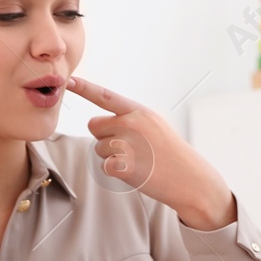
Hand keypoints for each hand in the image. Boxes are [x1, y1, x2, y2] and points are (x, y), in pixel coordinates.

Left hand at [66, 76, 235, 230]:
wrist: (191, 180)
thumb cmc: (172, 154)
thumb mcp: (155, 126)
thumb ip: (129, 119)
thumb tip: (98, 124)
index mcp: (139, 112)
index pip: (105, 96)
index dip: (85, 88)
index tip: (69, 81)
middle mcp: (131, 124)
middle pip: (95, 126)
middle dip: (105, 137)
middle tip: (129, 148)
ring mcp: (127, 144)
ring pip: (99, 149)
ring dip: (112, 157)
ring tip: (139, 161)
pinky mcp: (123, 166)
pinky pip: (104, 167)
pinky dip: (116, 173)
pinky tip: (136, 173)